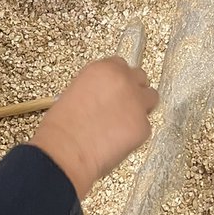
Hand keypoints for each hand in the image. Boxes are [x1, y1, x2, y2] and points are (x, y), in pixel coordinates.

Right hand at [30, 58, 157, 199]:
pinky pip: (145, 126)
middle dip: (134, 89)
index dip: (118, 79)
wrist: (66, 150)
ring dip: (142, 107)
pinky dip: (136, 133)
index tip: (115, 89)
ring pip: (151, 98)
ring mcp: (137, 102)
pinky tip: (120, 141)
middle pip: (140, 77)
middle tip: (123, 105)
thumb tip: (105, 96)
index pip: (120, 64)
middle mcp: (124, 80)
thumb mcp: (76, 92)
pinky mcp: (144, 126)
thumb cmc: (63, 126)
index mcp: (104, 68)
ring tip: (127, 122)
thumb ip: (97, 87)